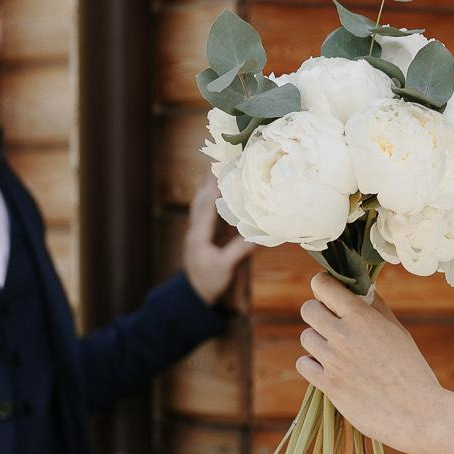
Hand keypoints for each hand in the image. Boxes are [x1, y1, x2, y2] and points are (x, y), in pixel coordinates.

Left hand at [184, 173, 259, 305]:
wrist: (194, 295)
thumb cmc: (209, 282)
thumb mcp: (225, 267)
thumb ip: (240, 250)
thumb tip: (259, 235)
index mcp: (199, 235)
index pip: (206, 206)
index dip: (215, 188)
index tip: (222, 171)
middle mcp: (195, 229)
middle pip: (201, 198)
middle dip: (209, 179)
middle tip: (219, 158)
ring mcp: (197, 231)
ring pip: (201, 202)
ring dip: (208, 185)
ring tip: (217, 167)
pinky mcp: (201, 234)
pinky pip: (205, 210)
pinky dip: (211, 197)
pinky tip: (217, 190)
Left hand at [296, 274, 444, 452]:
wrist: (417, 413)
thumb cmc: (412, 370)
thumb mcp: (397, 331)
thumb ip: (375, 308)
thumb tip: (360, 289)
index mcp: (362, 317)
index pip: (322, 285)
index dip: (323, 287)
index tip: (330, 294)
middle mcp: (343, 335)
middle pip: (308, 310)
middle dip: (319, 313)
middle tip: (333, 324)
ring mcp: (332, 361)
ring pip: (305, 337)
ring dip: (317, 341)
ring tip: (337, 350)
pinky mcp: (327, 385)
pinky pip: (303, 364)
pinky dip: (313, 364)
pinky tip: (329, 368)